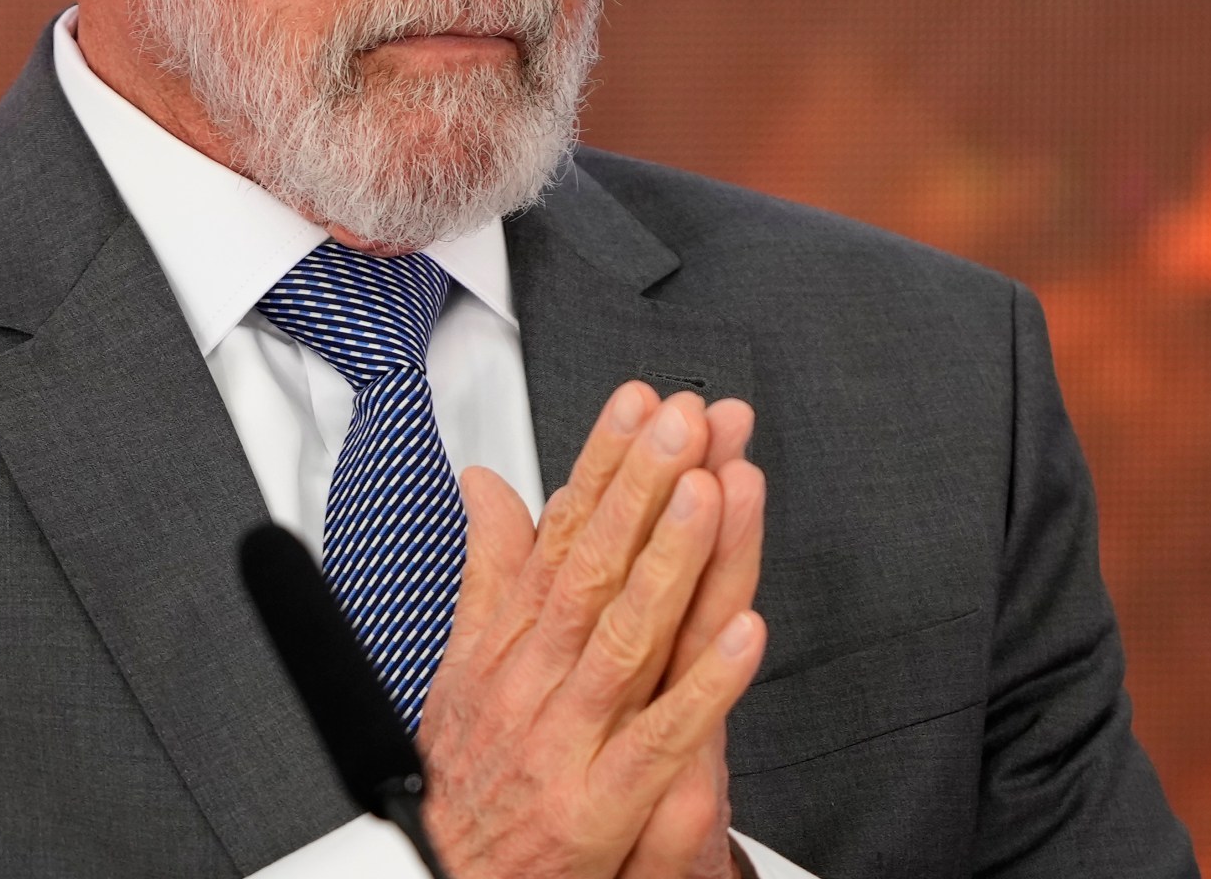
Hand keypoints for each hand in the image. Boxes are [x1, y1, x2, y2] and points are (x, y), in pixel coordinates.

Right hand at [418, 382, 766, 878]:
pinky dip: (704, 687)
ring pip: (627, 637)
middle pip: (595, 568)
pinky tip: (746, 636)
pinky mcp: (600, 805)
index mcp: (510, 641)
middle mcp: (536, 679)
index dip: (603, 463)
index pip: (561, 533)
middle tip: (686, 420)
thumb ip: (489, 568)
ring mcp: (568, 739)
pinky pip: (660, 739)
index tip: (639, 404)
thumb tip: (487, 485)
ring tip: (711, 491)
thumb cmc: (467, 773)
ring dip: (672, 560)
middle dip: (643, 486)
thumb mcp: (464, 660)